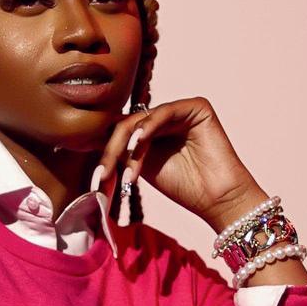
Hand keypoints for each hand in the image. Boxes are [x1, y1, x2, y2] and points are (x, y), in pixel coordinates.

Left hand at [94, 96, 266, 233]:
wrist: (217, 198)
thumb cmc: (185, 187)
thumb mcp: (143, 167)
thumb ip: (123, 152)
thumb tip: (90, 142)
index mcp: (153, 130)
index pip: (121, 132)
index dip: (105, 151)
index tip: (95, 178)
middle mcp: (165, 118)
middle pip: (128, 125)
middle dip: (112, 150)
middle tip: (103, 174)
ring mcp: (181, 110)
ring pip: (142, 119)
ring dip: (128, 144)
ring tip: (125, 169)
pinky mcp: (197, 107)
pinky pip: (164, 112)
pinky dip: (149, 127)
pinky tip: (138, 144)